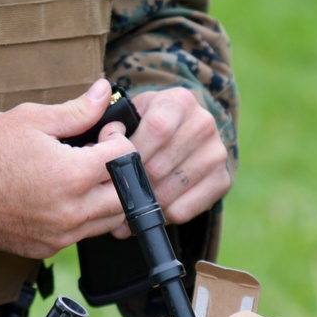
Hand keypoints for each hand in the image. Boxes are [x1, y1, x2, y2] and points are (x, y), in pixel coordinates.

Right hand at [0, 80, 136, 258]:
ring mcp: (59, 235)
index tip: (105, 132)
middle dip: (122, 172)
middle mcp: (70, 211)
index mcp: (70, 175)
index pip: (124, 158)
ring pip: (109, 221)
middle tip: (100, 155)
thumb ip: (77, 111)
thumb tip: (102, 91)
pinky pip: (83, 235)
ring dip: (107, 197)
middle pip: (127, 196)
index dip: (119, 138)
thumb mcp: (31, 119)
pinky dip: (84, 216)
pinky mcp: (46, 249)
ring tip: (82, 175)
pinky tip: (63, 196)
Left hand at [108, 87, 230, 237]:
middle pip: (160, 165)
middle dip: (132, 185)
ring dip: (144, 205)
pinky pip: (185, 209)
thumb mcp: (131, 114)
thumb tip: (94, 145)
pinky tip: (149, 211)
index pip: (156, 129)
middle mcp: (203, 123)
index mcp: (179, 101)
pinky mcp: (222, 180)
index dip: (132, 153)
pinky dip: (162, 215)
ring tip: (123, 211)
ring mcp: (217, 153)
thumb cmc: (146, 127)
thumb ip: (111, 125)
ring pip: (170, 190)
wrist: (183, 134)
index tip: (112, 167)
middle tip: (110, 198)